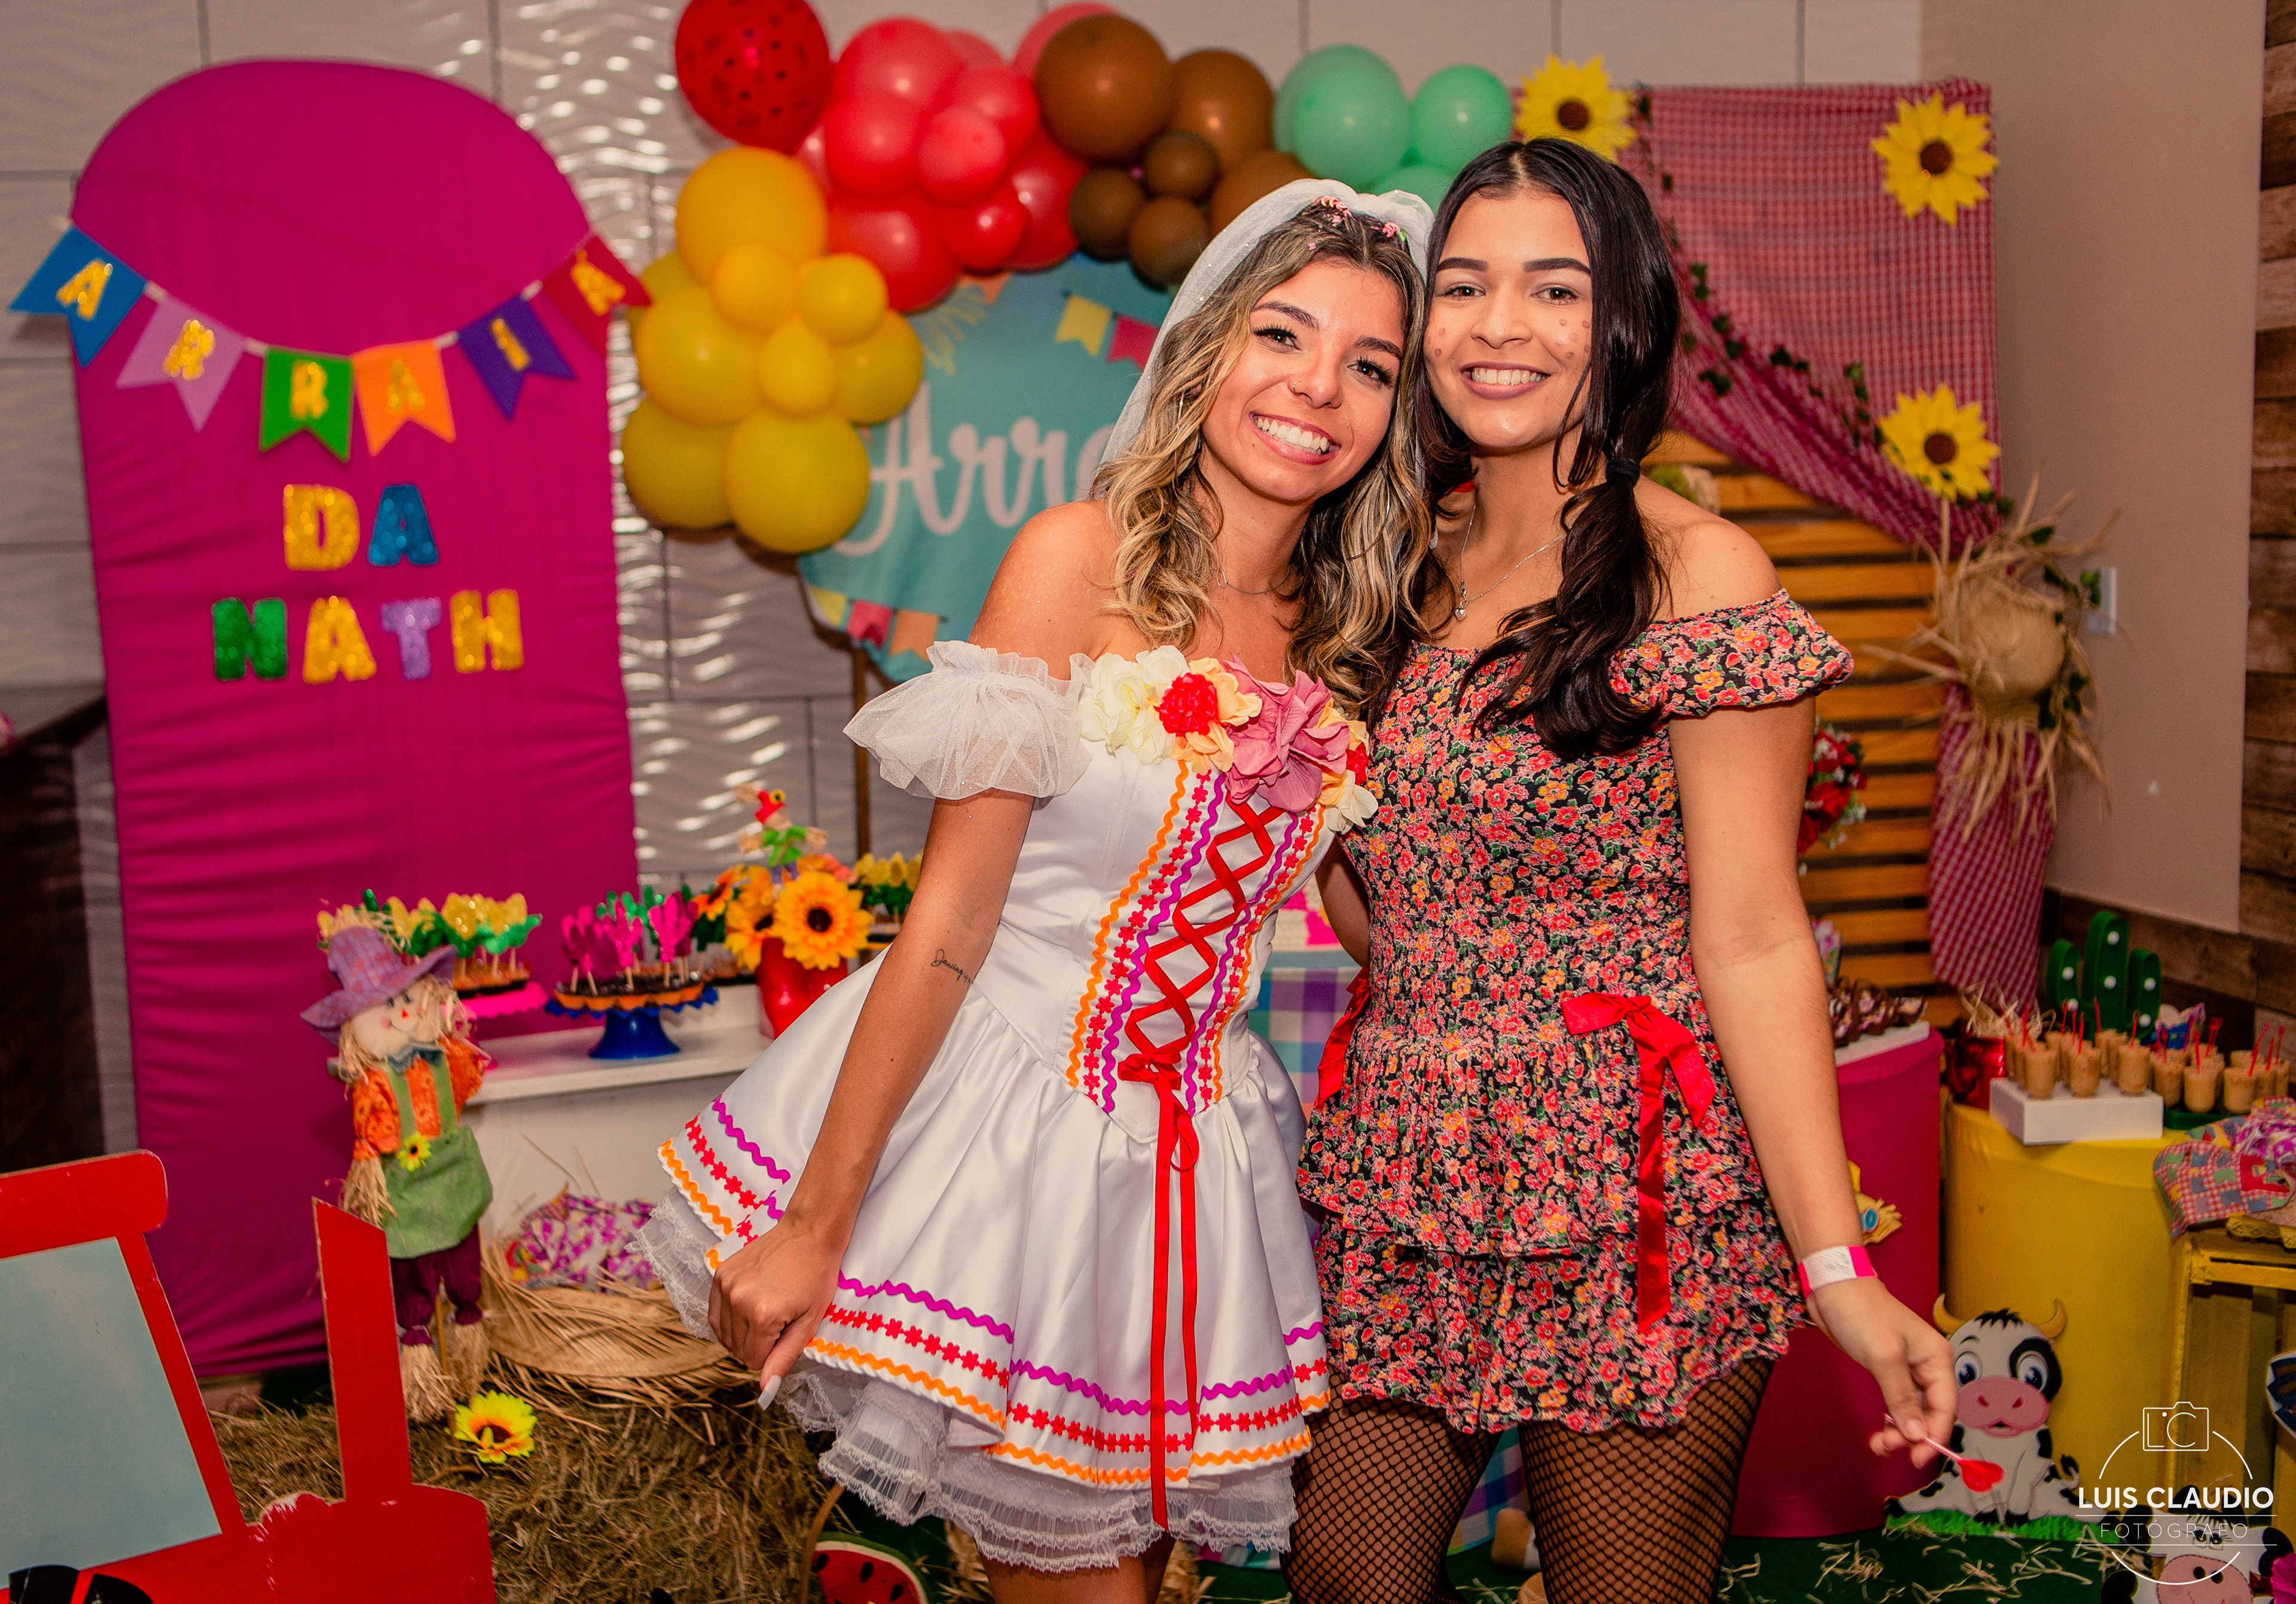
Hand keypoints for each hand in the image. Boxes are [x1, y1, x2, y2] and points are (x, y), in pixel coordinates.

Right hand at [708, 1215, 844, 1390]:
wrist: (809, 1233)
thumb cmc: (817, 1277)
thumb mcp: (809, 1322)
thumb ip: (784, 1358)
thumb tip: (764, 1390)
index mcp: (762, 1315)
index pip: (753, 1361)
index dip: (772, 1354)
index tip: (787, 1331)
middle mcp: (738, 1300)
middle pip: (737, 1350)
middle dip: (758, 1345)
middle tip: (780, 1320)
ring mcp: (726, 1285)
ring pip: (724, 1334)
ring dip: (742, 1333)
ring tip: (765, 1312)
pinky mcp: (720, 1274)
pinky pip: (715, 1313)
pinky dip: (729, 1318)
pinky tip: (746, 1309)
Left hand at [1808, 1277, 1956, 1467]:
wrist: (1833, 1288)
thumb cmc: (1862, 1313)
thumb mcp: (1884, 1357)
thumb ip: (1902, 1398)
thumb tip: (1919, 1435)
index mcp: (1937, 1359)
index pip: (1946, 1407)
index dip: (1935, 1436)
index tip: (1917, 1458)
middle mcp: (1927, 1366)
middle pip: (1930, 1413)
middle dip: (1912, 1435)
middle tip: (1888, 1448)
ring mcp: (1907, 1370)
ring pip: (1912, 1412)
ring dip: (1899, 1432)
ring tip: (1879, 1445)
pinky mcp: (1887, 1372)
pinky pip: (1896, 1405)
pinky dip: (1890, 1421)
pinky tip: (1879, 1434)